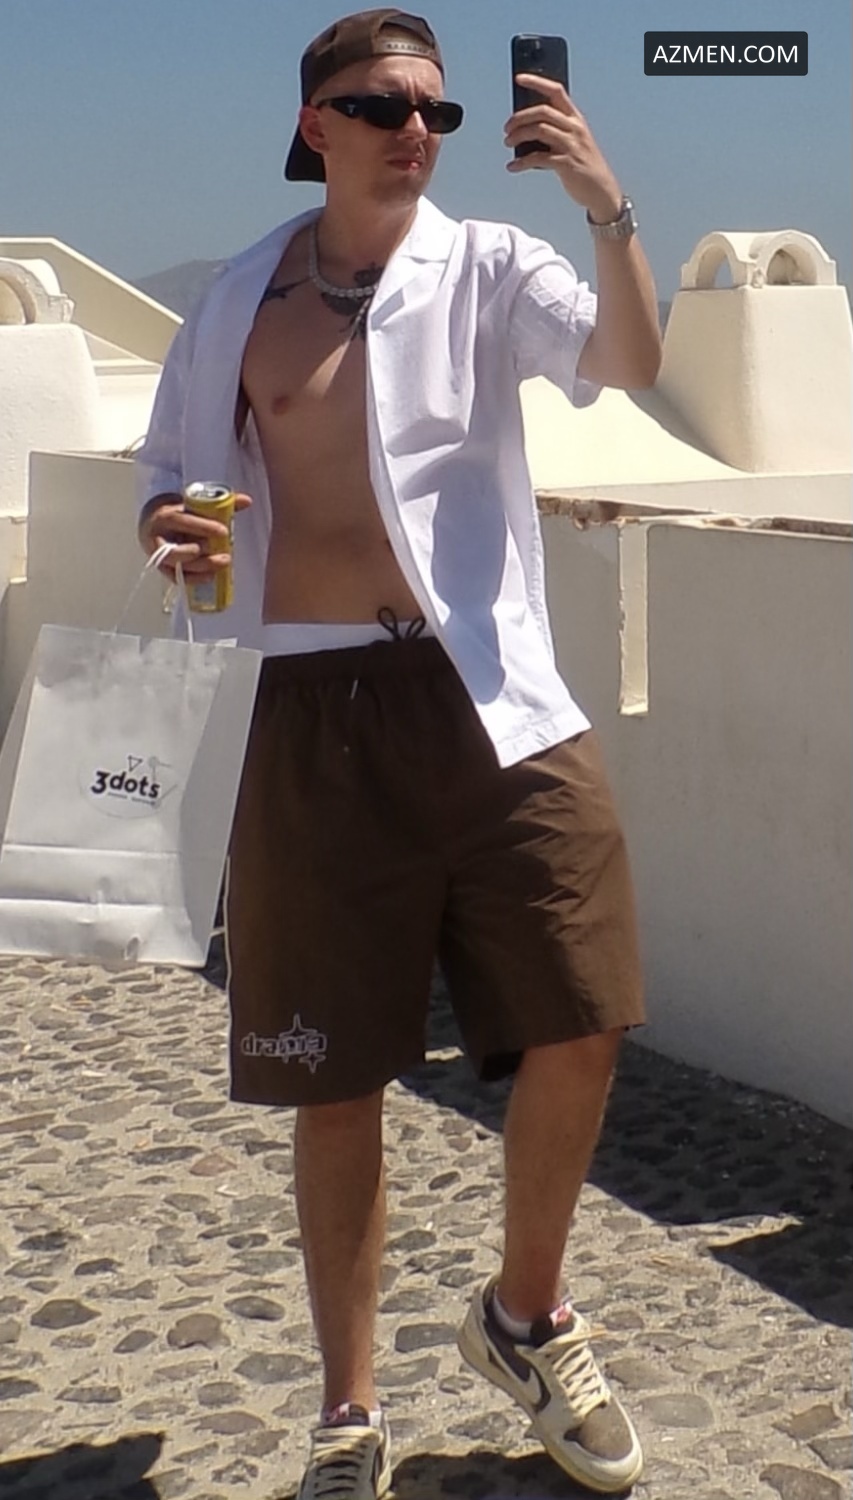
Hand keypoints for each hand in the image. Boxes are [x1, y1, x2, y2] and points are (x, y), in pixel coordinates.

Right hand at [138, 492, 251, 580]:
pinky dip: (195, 579)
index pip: (182, 521)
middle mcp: (156, 538)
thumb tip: (247, 501)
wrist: (152, 522)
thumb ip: (219, 503)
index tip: (223, 531)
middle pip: (176, 550)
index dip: (203, 527)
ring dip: (202, 566)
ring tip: (223, 561)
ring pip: (178, 566)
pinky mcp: (162, 568)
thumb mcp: (192, 504)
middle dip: (201, 552)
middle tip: (224, 552)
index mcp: (164, 516)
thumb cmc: (176, 513)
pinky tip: (211, 575)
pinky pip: (177, 578)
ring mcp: (157, 555)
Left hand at [505, 75, 622, 222]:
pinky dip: (521, 162)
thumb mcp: (573, 142)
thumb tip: (525, 129)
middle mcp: (574, 128)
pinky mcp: (567, 164)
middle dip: (520, 117)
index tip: (519, 78)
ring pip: (539, 130)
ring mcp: (571, 145)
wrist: (602, 190)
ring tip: (507, 143)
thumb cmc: (583, 165)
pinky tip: (512, 167)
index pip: (556, 91)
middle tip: (507, 128)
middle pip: (542, 111)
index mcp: (575, 118)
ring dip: (518, 135)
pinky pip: (538, 158)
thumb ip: (554, 131)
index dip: (537, 82)